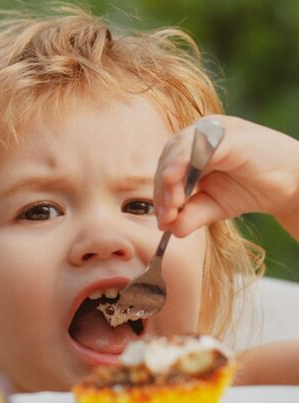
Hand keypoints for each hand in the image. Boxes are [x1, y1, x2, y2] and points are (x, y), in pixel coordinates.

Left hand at [154, 115, 298, 238]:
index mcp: (193, 147)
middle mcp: (200, 134)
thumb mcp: (213, 206)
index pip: (166, 167)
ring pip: (178, 150)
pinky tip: (174, 180)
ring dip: (170, 181)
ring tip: (173, 206)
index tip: (163, 221)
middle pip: (168, 158)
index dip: (160, 194)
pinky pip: (200, 145)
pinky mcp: (229, 134)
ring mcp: (215, 130)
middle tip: (166, 217)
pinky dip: (183, 162)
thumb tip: (168, 229)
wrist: (292, 186)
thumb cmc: (251, 189)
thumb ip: (190, 214)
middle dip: (163, 190)